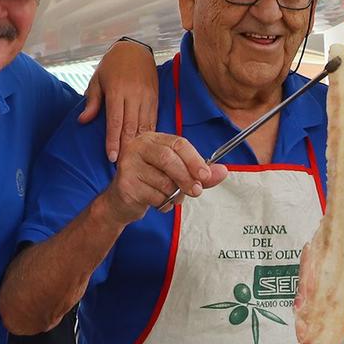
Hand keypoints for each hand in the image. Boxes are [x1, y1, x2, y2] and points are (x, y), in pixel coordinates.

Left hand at [76, 40, 157, 162]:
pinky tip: (147, 147)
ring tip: (135, 161)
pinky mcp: (155, 98)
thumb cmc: (112, 65)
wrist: (135, 49)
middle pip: (130, 127)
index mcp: (116, 91)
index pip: (115, 121)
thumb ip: (92, 101)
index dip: (113, 141)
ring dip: (140, 145)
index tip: (111, 157)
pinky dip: (150, 135)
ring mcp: (147, 97)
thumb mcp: (97, 79)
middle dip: (127, 148)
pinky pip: (153, 120)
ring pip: (144, 125)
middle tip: (123, 166)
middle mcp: (133, 95)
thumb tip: (83, 121)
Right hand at [103, 132, 228, 223]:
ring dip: (173, 195)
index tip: (206, 175)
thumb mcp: (177, 175)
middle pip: (169, 159)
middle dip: (186, 177)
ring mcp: (128, 164)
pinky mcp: (125, 184)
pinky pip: (154, 196)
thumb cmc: (151, 184)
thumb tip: (222, 172)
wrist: (121, 203)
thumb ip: (199, 173)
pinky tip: (155, 202)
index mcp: (152, 139)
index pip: (178, 143)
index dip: (194, 160)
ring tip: (168, 197)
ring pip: (163, 181)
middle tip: (196, 191)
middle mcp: (138, 147)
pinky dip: (162, 204)